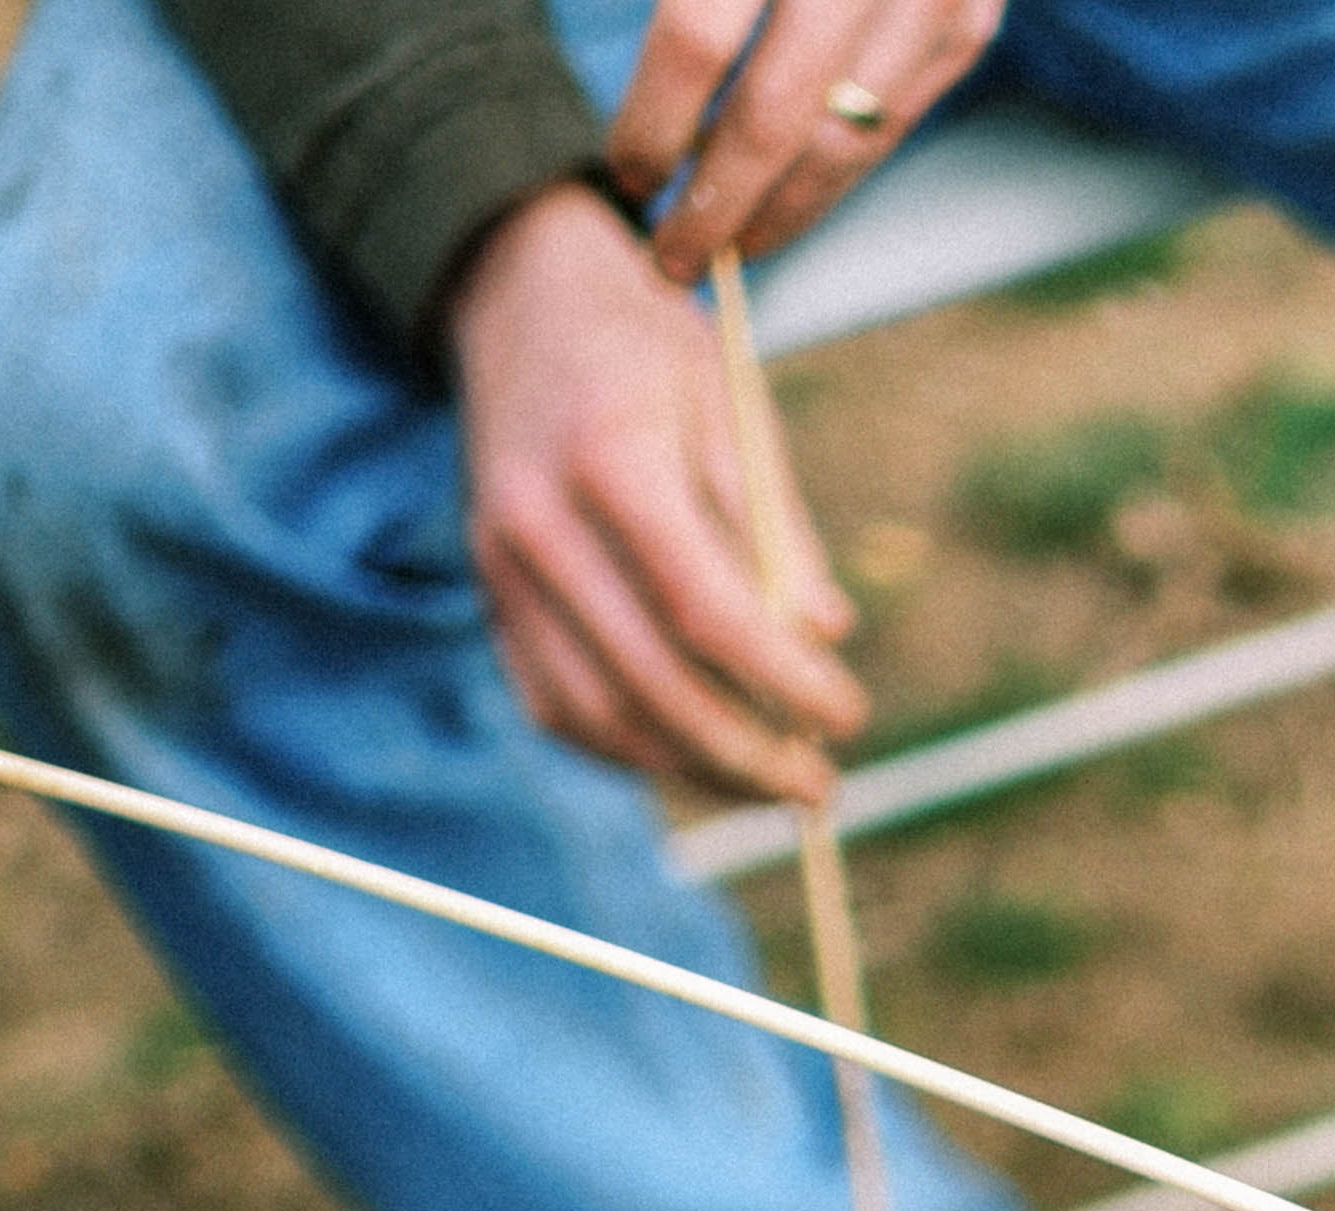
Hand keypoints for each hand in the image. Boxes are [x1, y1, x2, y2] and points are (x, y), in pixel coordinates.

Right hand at [448, 185, 863, 802]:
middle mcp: (540, 522)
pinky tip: (690, 757)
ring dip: (688, 768)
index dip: (783, 682)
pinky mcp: (487, 590)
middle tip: (817, 789)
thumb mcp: (732, 405)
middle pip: (650, 681)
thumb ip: (776, 524)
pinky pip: (553, 702)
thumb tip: (824, 632)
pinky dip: (626, 747)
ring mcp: (500, 563)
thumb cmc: (645, 346)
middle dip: (744, 755)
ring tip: (765, 787)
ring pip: (596, 712)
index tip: (847, 717)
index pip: (705, 610)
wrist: (518, 296)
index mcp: (614, 460)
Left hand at [606, 0, 1001, 284]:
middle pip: (774, 115)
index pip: (692, 41)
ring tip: (733, 244)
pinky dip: (847, 165)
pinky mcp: (971, 14)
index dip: (650, 123)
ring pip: (849, 137)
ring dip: (785, 210)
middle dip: (716, 205)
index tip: (623, 173)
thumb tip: (633, 78)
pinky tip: (798, 191)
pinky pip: (901, 117)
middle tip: (669, 257)